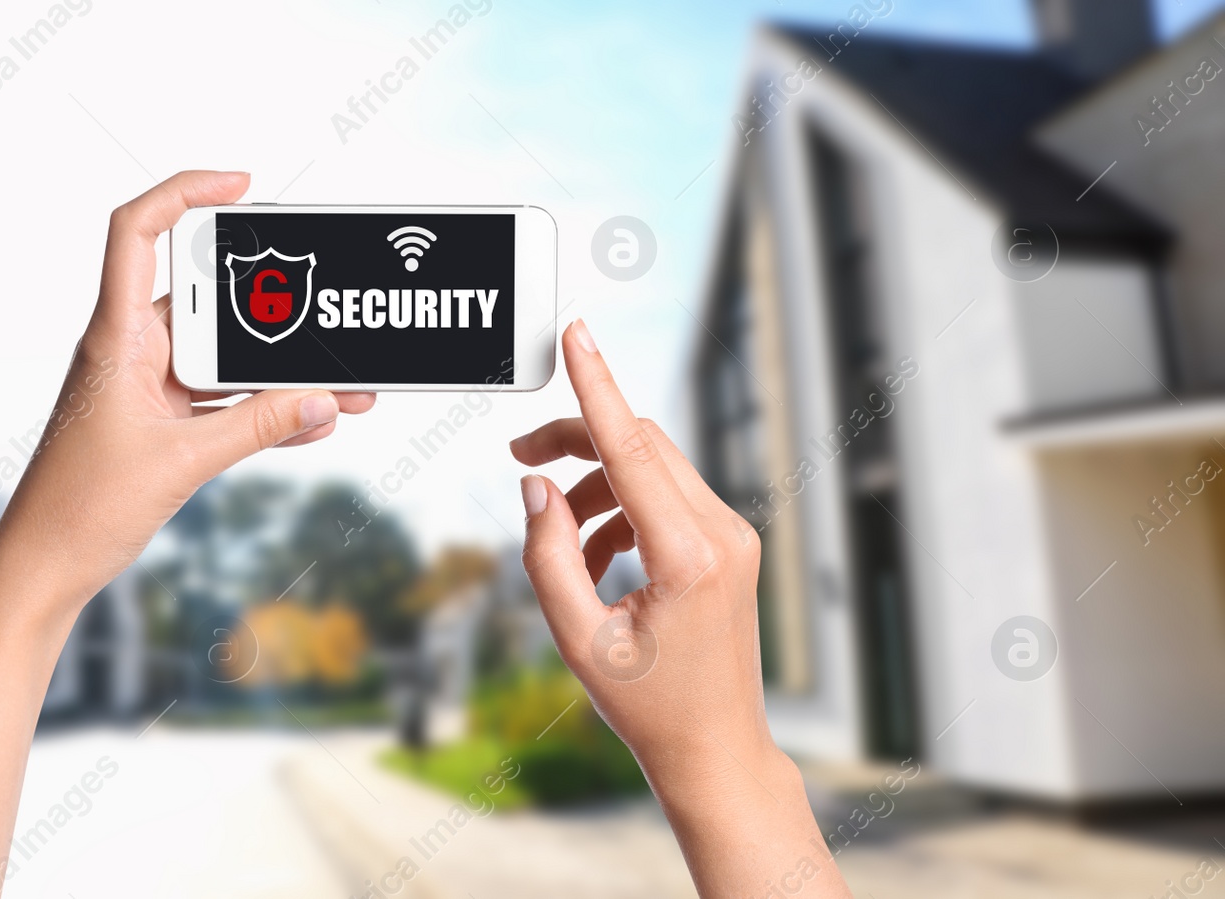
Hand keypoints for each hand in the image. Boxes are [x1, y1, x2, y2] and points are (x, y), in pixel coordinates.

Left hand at [0, 172, 375, 897]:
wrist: (44, 568)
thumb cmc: (81, 509)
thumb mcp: (182, 463)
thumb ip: (257, 427)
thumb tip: (324, 399)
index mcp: (116, 338)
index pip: (136, 232)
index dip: (185, 193)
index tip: (242, 186)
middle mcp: (132, 351)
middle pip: (211, 302)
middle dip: (277, 316)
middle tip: (331, 320)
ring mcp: (149, 388)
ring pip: (228, 360)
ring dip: (282, 374)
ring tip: (345, 387)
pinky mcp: (163, 423)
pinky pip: (225, 402)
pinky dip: (266, 411)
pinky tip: (315, 424)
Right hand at [511, 319, 764, 772]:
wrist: (716, 749)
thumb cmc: (647, 707)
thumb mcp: (577, 639)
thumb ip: (546, 555)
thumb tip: (536, 486)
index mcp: (689, 556)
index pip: (633, 449)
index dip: (596, 388)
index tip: (577, 335)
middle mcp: (723, 534)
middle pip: (640, 445)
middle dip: (576, 441)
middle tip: (519, 458)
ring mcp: (734, 536)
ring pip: (652, 466)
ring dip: (595, 485)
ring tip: (559, 542)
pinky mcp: (729, 544)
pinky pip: (666, 495)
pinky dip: (621, 509)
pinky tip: (596, 559)